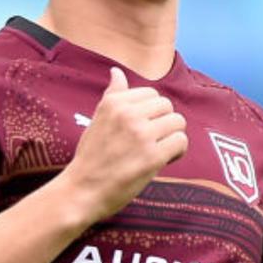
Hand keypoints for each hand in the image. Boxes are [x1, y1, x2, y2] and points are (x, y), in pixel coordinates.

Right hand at [58, 67, 187, 222]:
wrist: (81, 191)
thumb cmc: (90, 157)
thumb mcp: (97, 120)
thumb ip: (112, 95)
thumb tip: (117, 71)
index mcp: (114, 103)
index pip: (152, 94)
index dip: (152, 113)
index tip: (143, 128)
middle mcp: (127, 114)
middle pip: (167, 106)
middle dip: (164, 123)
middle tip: (152, 141)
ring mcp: (141, 135)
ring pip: (177, 122)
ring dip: (172, 137)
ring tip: (159, 150)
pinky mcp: (152, 156)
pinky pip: (180, 142)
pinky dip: (177, 152)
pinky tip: (164, 160)